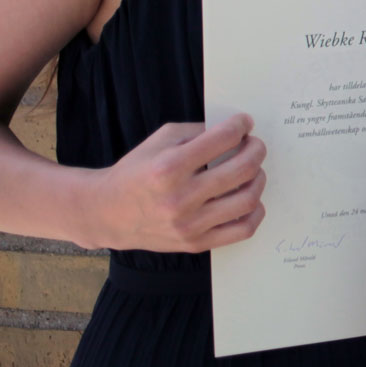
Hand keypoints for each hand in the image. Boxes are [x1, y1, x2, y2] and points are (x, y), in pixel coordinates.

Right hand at [79, 114, 265, 252]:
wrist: (106, 214)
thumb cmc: (136, 172)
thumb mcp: (160, 141)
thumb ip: (198, 132)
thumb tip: (237, 130)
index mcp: (169, 167)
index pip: (223, 138)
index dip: (241, 125)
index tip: (244, 123)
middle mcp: (180, 198)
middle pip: (243, 169)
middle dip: (256, 150)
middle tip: (254, 145)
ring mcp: (189, 224)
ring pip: (248, 199)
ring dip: (259, 178)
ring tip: (252, 171)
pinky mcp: (195, 243)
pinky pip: (242, 230)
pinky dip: (255, 211)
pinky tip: (249, 198)